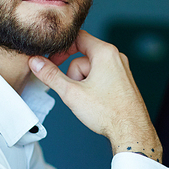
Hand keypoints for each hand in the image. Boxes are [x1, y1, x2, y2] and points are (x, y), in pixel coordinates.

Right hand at [28, 31, 161, 160]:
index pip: (77, 37)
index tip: (51, 60)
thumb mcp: (71, 92)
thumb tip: (36, 62)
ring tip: (87, 99)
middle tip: (72, 90)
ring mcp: (121, 70)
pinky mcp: (123, 81)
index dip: (61, 49)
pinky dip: (93, 86)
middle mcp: (116, 57)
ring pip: (91, 69)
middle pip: (83, 57)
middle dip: (73, 74)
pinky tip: (95, 102)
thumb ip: (50, 75)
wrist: (132, 131)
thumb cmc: (109, 112)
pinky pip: (101, 77)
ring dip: (83, 82)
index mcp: (105, 53)